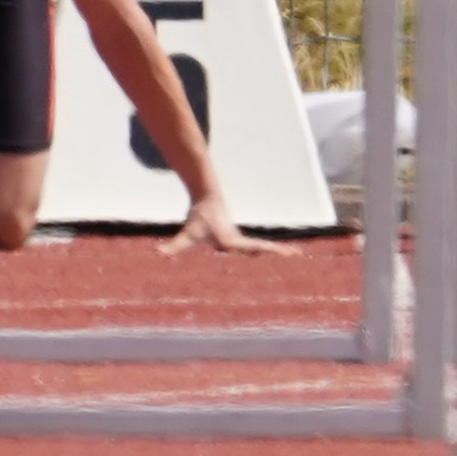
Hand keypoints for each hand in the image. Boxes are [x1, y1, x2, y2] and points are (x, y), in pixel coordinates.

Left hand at [159, 195, 298, 256]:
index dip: (256, 251)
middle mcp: (238, 241)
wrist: (207, 200)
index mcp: (229, 241)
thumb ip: (175, 245)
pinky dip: (272, 251)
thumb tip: (160, 253)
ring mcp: (243, 240)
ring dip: (279, 251)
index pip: (245, 247)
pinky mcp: (242, 240)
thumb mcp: (186, 234)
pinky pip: (260, 247)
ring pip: (262, 247)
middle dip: (275, 252)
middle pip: (259, 248)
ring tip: (297, 255)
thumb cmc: (197, 218)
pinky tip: (285, 255)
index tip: (269, 253)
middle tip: (294, 254)